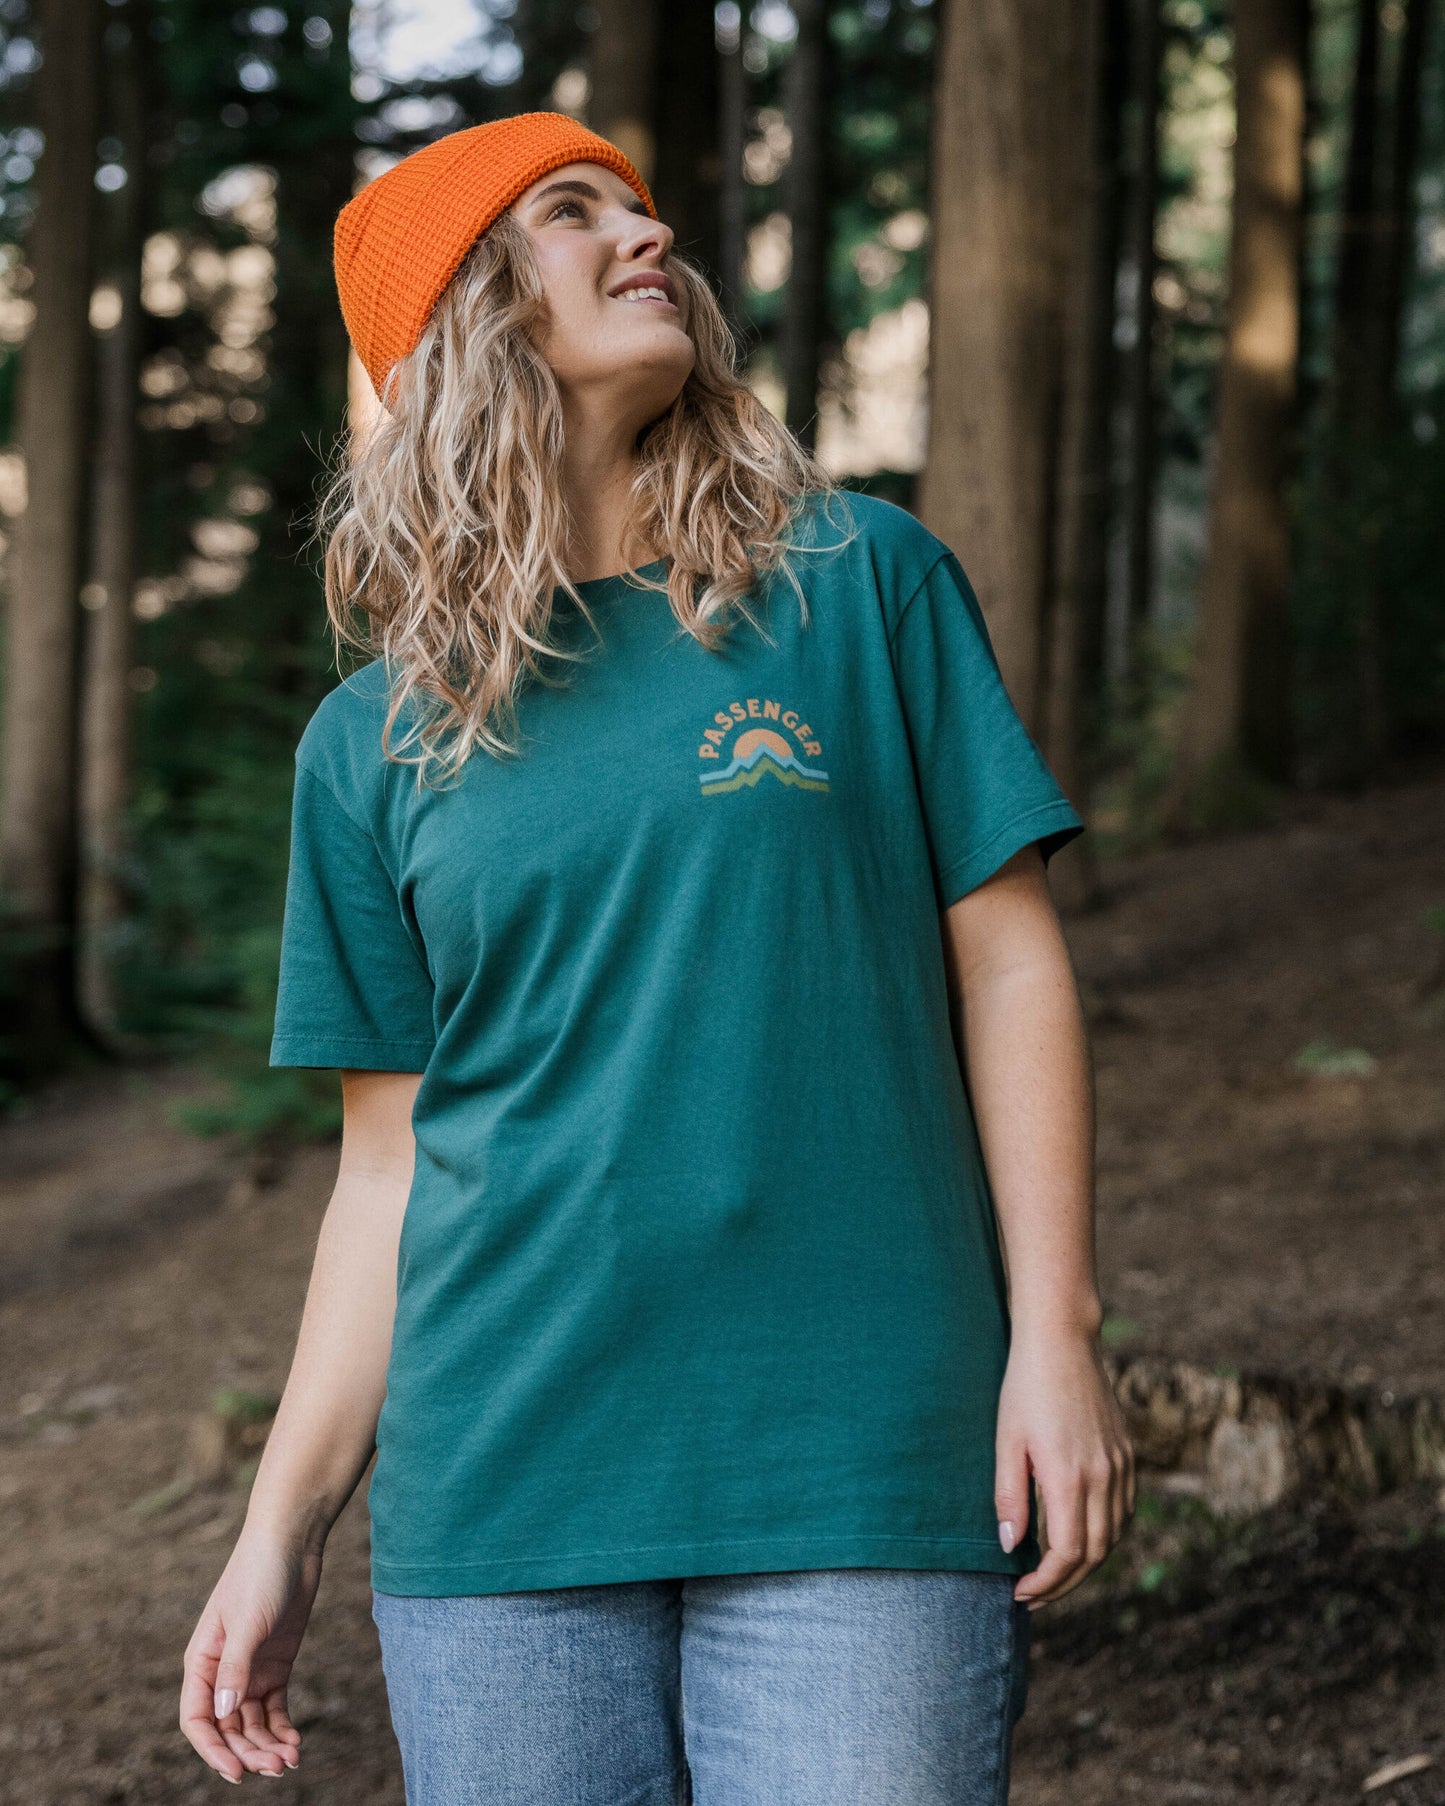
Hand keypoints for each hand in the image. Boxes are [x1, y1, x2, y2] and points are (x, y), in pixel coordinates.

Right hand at [180, 1524, 322, 1781]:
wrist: (292, 1542)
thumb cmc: (260, 1573)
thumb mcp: (247, 1621)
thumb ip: (235, 1668)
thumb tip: (223, 1716)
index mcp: (202, 1661)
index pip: (197, 1719)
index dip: (213, 1750)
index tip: (236, 1772)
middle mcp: (222, 1672)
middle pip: (228, 1728)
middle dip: (248, 1752)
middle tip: (275, 1768)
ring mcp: (250, 1670)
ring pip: (252, 1723)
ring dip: (267, 1746)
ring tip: (290, 1760)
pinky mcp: (276, 1665)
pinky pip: (275, 1708)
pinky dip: (282, 1728)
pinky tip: (295, 1743)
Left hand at [994, 1324, 1134, 1608]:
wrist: (1062, 1342)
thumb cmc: (1025, 1388)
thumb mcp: (1006, 1441)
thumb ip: (1009, 1498)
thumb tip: (1010, 1547)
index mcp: (1069, 1478)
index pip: (1067, 1554)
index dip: (1046, 1583)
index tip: (1020, 1593)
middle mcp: (1103, 1478)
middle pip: (1095, 1554)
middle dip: (1065, 1583)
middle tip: (1034, 1594)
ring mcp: (1120, 1467)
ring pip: (1114, 1536)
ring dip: (1087, 1563)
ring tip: (1054, 1573)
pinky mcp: (1127, 1455)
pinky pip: (1124, 1511)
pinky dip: (1106, 1535)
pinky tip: (1082, 1537)